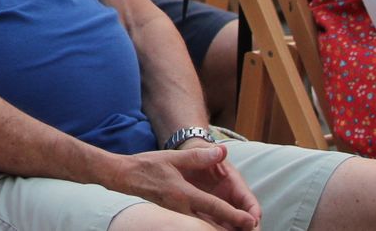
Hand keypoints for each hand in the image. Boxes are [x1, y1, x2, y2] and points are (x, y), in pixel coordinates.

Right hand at [107, 146, 259, 229]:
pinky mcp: (174, 214)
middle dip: (231, 228)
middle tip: (250, 229)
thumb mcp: (172, 157)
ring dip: (221, 228)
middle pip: (211, 225)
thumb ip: (198, 157)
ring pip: (204, 227)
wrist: (124, 176)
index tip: (251, 221)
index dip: (234, 215)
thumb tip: (221, 152)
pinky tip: (218, 225)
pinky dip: (209, 227)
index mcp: (184, 194)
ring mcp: (177, 213)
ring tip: (238, 228)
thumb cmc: (147, 165)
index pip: (214, 207)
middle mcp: (182, 208)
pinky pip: (196, 225)